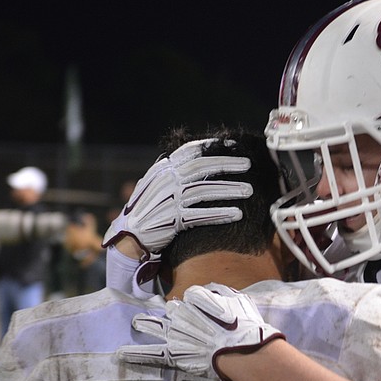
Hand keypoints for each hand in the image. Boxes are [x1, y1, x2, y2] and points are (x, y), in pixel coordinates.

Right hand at [102, 139, 252, 256]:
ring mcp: (168, 200)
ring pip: (204, 191)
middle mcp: (166, 181)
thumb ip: (174, 171)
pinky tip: (236, 214)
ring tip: (248, 191)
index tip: (233, 145)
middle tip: (248, 164)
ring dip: (229, 190)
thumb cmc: (149, 208)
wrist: (131, 235)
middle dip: (227, 164)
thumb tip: (198, 156)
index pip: (190, 151)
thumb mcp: (157, 183)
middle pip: (201, 167)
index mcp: (163, 169)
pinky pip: (201, 215)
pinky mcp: (172, 220)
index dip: (213, 146)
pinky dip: (220, 214)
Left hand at [117, 283, 284, 380]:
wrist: (241, 350)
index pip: (191, 296)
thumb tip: (212, 291)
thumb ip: (222, 292)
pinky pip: (150, 354)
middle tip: (185, 323)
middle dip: (177, 314)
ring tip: (136, 323)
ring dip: (146, 324)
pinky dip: (135, 354)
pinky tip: (121, 353)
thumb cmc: (244, 325)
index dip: (200, 304)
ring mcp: (175, 334)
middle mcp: (182, 313)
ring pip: (155, 325)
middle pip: (173, 309)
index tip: (210, 313)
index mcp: (196, 298)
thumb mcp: (239, 299)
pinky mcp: (173, 354)